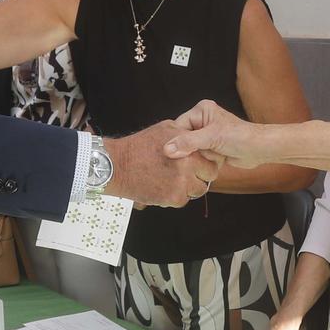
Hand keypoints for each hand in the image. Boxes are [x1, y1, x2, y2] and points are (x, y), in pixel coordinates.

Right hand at [101, 122, 218, 207]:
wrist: (118, 165)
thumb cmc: (138, 147)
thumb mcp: (165, 128)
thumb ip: (184, 134)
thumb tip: (195, 136)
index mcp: (188, 149)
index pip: (211, 160)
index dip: (205, 163)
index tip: (198, 164)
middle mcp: (187, 167)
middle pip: (208, 177)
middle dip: (200, 176)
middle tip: (187, 174)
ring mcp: (181, 184)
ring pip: (197, 191)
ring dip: (188, 187)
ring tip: (172, 180)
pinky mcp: (173, 198)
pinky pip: (183, 200)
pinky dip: (175, 196)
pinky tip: (163, 187)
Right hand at [165, 99, 273, 167]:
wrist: (259, 149)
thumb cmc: (241, 136)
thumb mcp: (212, 137)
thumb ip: (188, 142)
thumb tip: (168, 149)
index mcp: (201, 111)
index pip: (178, 126)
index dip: (178, 140)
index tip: (178, 152)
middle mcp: (202, 121)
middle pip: (183, 140)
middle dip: (195, 150)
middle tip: (207, 151)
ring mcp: (206, 135)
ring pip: (191, 151)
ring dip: (203, 156)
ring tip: (217, 153)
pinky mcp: (211, 147)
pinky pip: (200, 158)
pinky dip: (207, 161)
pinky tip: (219, 158)